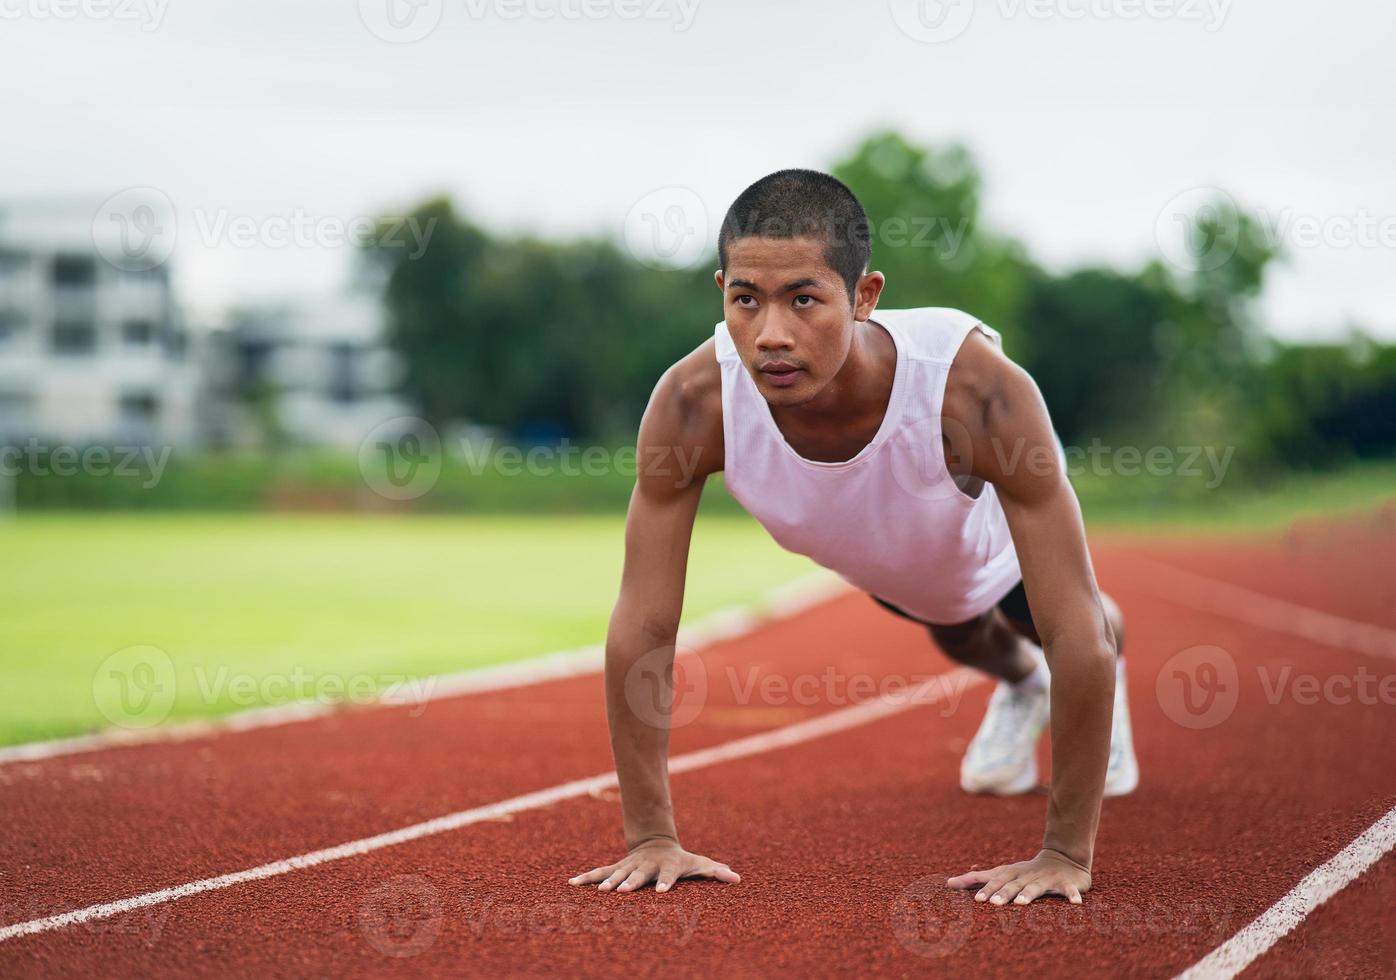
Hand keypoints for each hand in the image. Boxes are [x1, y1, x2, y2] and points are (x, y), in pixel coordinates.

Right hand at [569, 838, 740, 893]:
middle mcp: (647, 865)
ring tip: (599, 892)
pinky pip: (600, 872)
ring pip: (618, 874)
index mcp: (668, 866)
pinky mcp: (617, 868)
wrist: (656, 842)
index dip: (666, 883)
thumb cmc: (682, 860)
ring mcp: (630, 866)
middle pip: (639, 875)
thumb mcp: (700, 864)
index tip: (662, 892)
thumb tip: (737, 878)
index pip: (668, 875)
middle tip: (624, 892)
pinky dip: (587, 877)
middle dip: (631, 884)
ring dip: (609, 882)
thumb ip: (717, 872)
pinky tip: (572, 883)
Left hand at [946, 849, 1090, 905]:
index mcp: (1012, 873)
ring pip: (1036, 887)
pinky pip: (1069, 890)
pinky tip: (1075, 904)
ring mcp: (1046, 879)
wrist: (1064, 858)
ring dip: (1028, 894)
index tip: (975, 899)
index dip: (986, 888)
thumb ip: (977, 879)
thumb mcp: (1003, 873)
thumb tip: (948, 883)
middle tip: (992, 903)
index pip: (996, 880)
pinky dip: (1072, 896)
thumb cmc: (1026, 871)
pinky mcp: (1066, 884)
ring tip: (1020, 903)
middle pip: (1013, 884)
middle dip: (1003, 893)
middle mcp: (1027, 875)